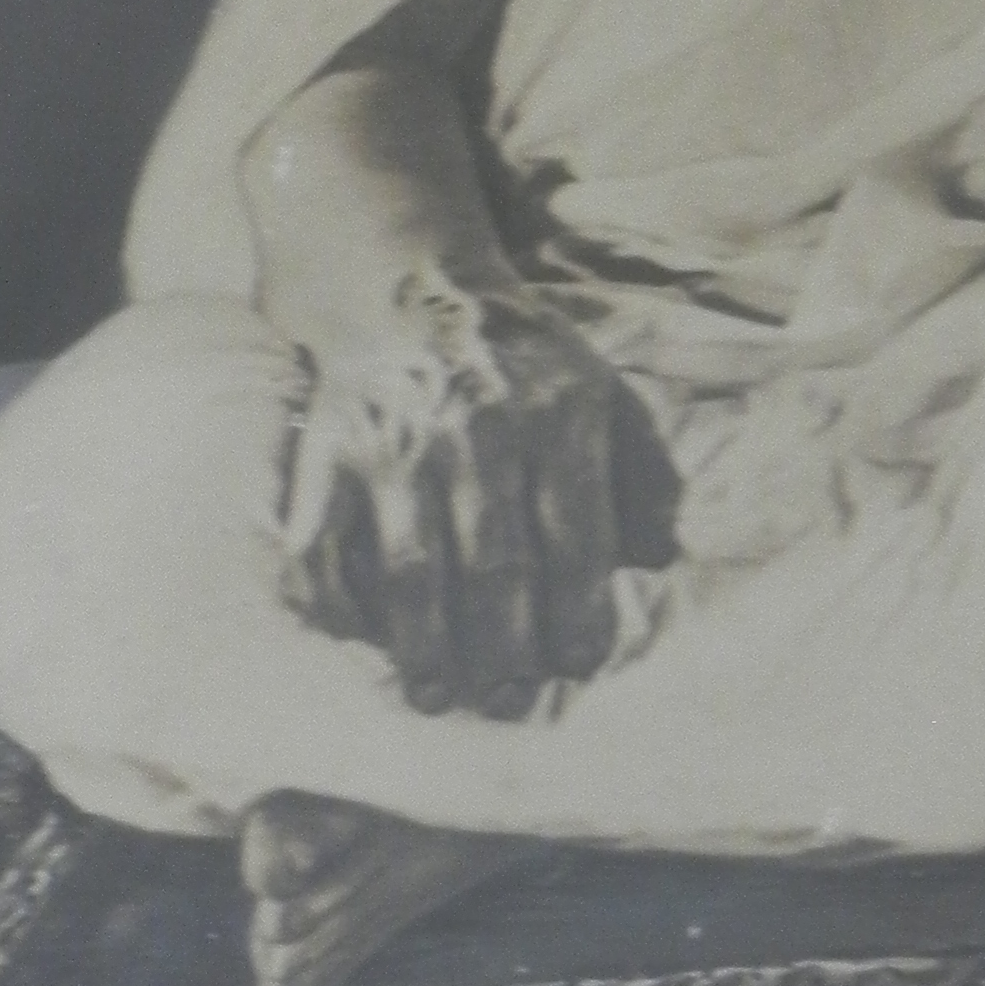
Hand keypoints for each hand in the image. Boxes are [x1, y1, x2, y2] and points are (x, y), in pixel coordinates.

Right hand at [279, 275, 664, 717]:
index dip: (580, 614)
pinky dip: (339, 605)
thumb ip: (641, 474)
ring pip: (412, 571)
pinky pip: (325, 549)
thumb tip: (660, 560)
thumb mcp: (602, 390)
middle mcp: (477, 428)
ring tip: (439, 696)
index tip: (581, 664)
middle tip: (510, 700)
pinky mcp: (329, 454)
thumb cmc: (521, 360)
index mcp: (558, 414)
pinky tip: (364, 641)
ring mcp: (395, 443)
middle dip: (507, 650)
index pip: (576, 537)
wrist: (408, 285)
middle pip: (495, 567)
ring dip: (426, 649)